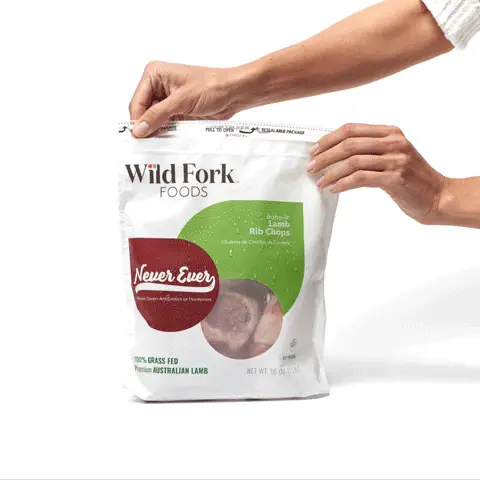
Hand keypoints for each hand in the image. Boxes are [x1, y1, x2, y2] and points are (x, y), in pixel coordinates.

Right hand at [129, 61, 242, 136]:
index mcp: (154, 74)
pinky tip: (167, 142)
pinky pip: (165, 125)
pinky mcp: (176, 111)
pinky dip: (166, 134)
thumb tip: (138, 129)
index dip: (137, 121)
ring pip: (153, 121)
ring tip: (157, 145)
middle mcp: (158, 85)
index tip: (138, 138)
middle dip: (146, 127)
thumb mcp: (181, 101)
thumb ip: (158, 115)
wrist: (233, 93)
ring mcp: (167, 99)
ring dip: (157, 132)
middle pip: (143, 112)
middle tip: (147, 145)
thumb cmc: (212, 87)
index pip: (137, 102)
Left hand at [307, 123, 447, 224]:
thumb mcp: (392, 156)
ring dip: (331, 173)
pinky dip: (342, 183)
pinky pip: (360, 178)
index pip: (351, 129)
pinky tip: (334, 189)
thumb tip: (335, 155)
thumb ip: (370, 150)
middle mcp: (393, 142)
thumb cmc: (412, 178)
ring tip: (320, 182)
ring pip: (352, 161)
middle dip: (325, 156)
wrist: (438, 196)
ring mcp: (396, 159)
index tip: (314, 150)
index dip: (328, 139)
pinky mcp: (395, 178)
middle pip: (349, 144)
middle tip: (311, 167)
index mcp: (391, 132)